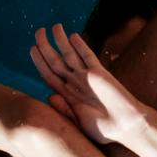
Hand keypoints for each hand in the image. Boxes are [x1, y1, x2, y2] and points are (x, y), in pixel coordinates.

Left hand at [29, 24, 150, 147]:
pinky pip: (87, 56)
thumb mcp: (78, 123)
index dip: (40, 62)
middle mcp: (75, 83)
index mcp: (68, 95)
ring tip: (54, 26)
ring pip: (70, 55)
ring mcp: (87, 77)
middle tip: (39, 32)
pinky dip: (80, 46)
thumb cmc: (103, 130)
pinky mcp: (100, 73)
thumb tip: (50, 96)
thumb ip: (64, 110)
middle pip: (56, 61)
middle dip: (46, 47)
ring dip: (61, 41)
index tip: (32, 49)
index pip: (49, 75)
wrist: (125, 127)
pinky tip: (73, 36)